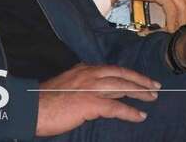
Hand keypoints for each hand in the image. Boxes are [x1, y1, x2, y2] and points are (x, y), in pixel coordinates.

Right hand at [35, 64, 159, 136]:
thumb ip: (82, 87)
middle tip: (154, 86)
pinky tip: (139, 116)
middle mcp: (88, 74)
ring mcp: (90, 88)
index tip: (139, 78)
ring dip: (139, 92)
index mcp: (82, 70)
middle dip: (139, 80)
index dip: (128, 74)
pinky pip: (116, 108)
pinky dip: (130, 112)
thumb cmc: (45, 101)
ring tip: (152, 97)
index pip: (111, 69)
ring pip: (121, 87)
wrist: (31, 108)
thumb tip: (98, 97)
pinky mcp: (90, 103)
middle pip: (120, 74)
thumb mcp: (66, 87)